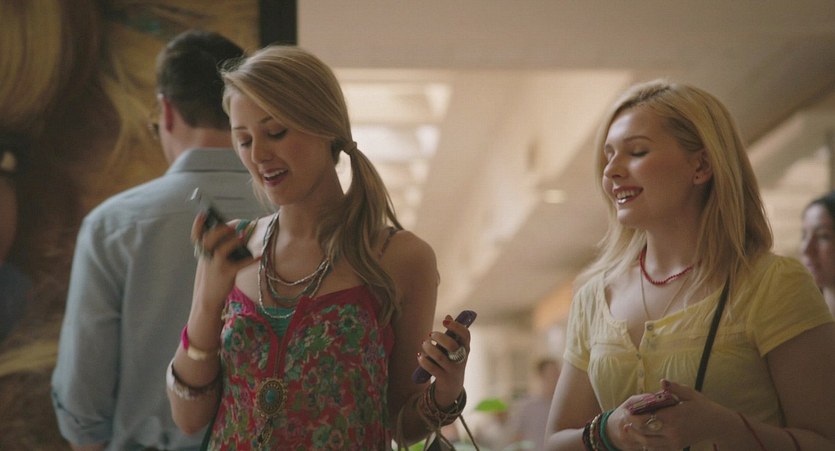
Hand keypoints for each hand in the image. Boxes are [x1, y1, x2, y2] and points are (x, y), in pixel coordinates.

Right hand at [191, 214, 256, 312]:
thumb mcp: (208, 262)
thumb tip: (236, 235)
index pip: (196, 236)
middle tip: (232, 226)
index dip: (198, 225)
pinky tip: (259, 256)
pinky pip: (240, 264)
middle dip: (221, 230)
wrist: (207, 298)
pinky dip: (251, 259)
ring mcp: (215, 266)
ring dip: (234, 241)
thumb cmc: (211, 277)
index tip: (203, 214)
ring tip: (243, 237)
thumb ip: (216, 249)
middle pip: (210, 239)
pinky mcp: (226, 274)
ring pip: (222, 250)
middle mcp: (206, 258)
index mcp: (202, 253)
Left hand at [416, 314, 471, 406]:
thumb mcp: (455, 348)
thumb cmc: (452, 361)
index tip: (444, 321)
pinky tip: (419, 355)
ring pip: (440, 357)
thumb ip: (452, 334)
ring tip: (424, 343)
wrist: (452, 387)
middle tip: (430, 334)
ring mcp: (453, 370)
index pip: (465, 335)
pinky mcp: (444, 378)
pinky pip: (432, 368)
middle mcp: (462, 359)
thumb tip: (448, 315)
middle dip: (439, 337)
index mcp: (465, 348)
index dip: (456, 326)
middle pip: (452, 345)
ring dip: (429, 348)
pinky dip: (424, 361)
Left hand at [607, 380, 725, 449]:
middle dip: (633, 426)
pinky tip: (642, 438)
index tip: (627, 410)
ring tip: (629, 429)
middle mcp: (672, 431)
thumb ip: (674, 388)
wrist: (716, 425)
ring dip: (637, 437)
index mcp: (674, 416)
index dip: (636, 415)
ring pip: (649, 443)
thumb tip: (662, 381)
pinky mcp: (676, 447)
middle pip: (645, 431)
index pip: (648, 417)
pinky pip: (658, 449)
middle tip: (625, 420)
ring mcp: (674, 441)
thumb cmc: (702, 406)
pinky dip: (647, 445)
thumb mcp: (689, 394)